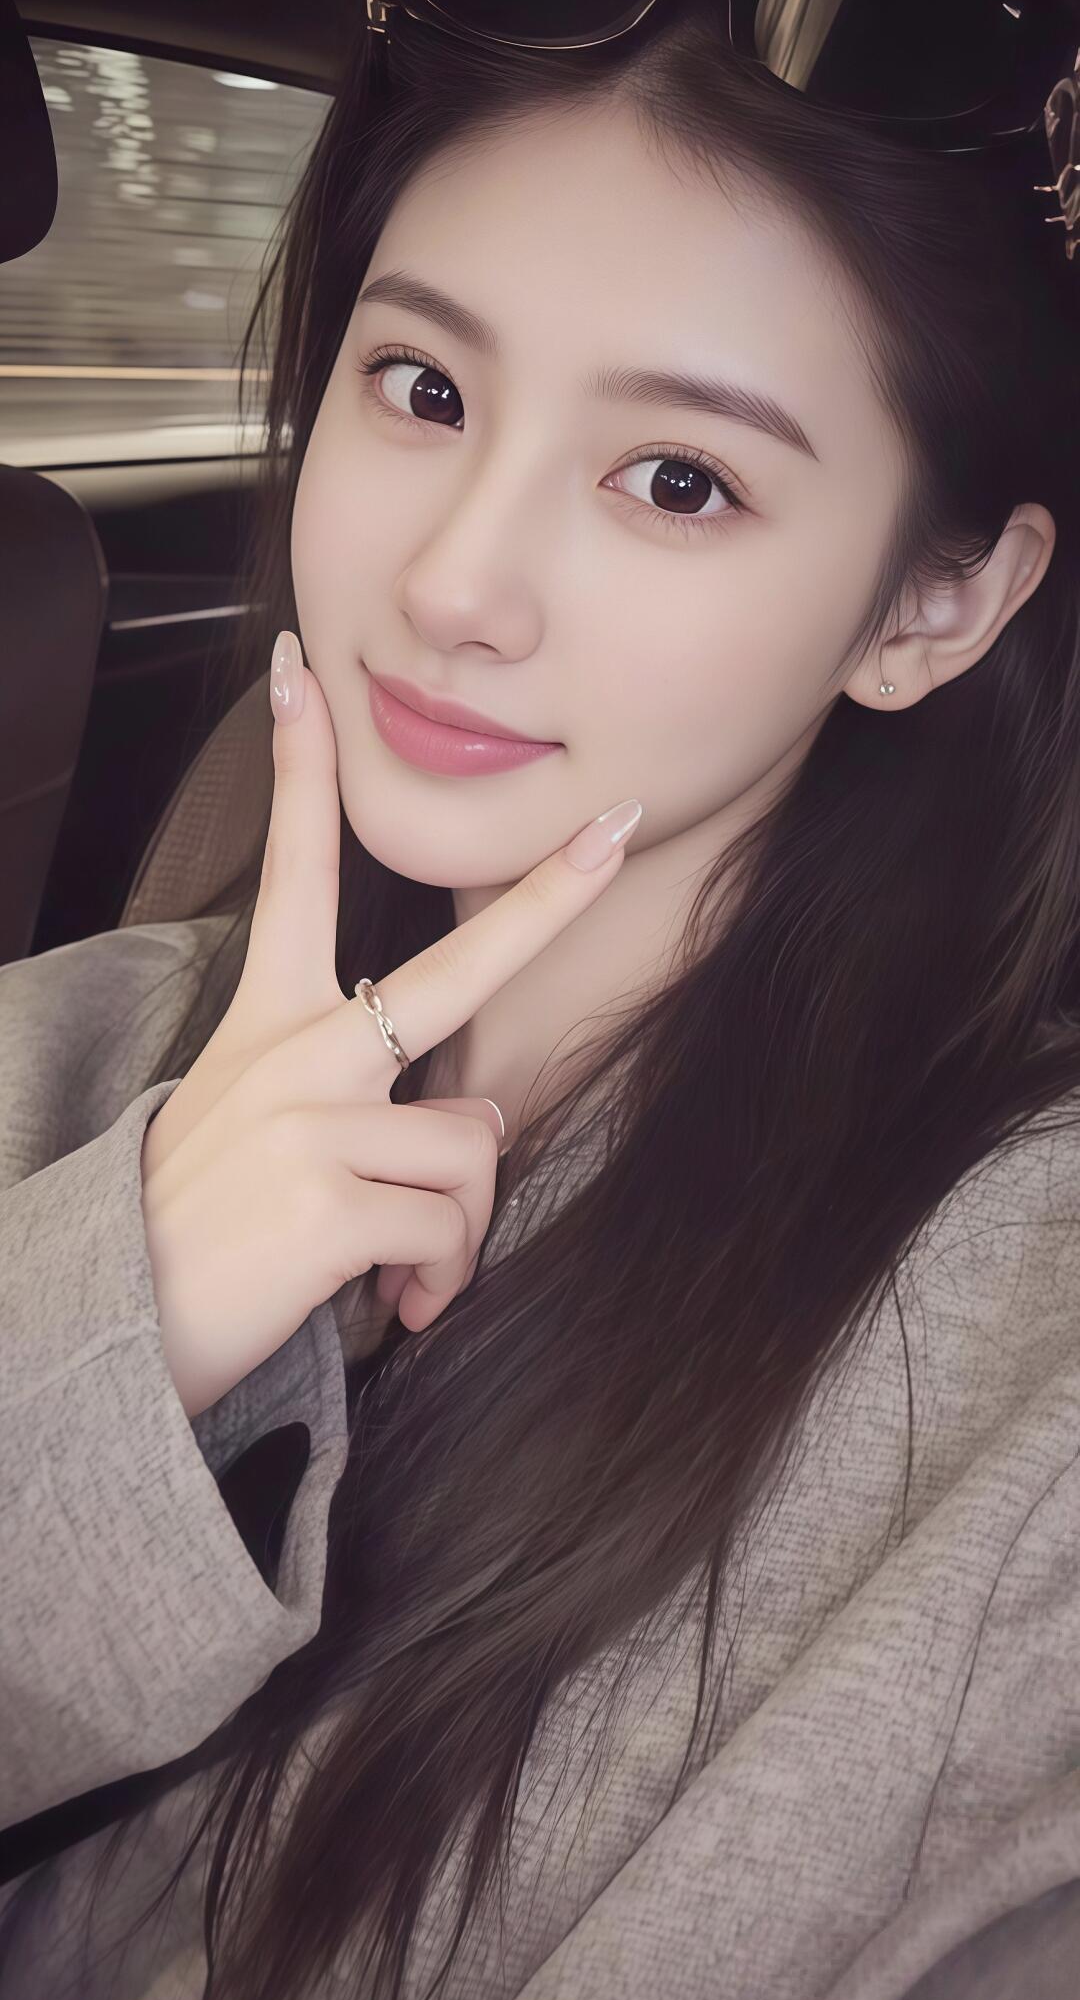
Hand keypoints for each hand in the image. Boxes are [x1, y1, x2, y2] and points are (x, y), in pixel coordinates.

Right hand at [139, 641, 638, 1415]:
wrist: (113, 1324)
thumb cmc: (193, 1228)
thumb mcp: (252, 1128)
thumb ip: (361, 1099)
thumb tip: (480, 1118)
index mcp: (269, 1021)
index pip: (292, 872)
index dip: (298, 769)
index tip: (303, 675)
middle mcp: (298, 1051)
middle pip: (457, 967)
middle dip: (551, 896)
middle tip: (620, 828)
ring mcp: (315, 1120)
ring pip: (474, 1148)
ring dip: (455, 1228)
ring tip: (399, 1266)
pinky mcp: (331, 1199)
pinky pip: (448, 1228)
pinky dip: (435, 1280)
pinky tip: (391, 1300)